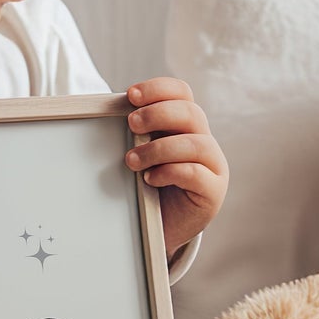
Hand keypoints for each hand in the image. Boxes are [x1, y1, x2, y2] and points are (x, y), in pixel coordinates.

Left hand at [124, 77, 227, 259]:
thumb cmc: (150, 188)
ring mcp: (213, 166)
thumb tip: (105, 114)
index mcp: (186, 125)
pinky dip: (170, 172)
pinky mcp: (213, 191)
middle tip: (131, 124)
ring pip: (196, 143)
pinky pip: (196, 174)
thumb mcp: (142, 155)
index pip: (181, 93)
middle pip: (191, 112)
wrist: (163, 228)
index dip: (158, 89)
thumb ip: (136, 135)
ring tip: (132, 161)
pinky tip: (150, 179)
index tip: (130, 95)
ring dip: (159, 148)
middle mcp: (204, 141)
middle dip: (158, 114)